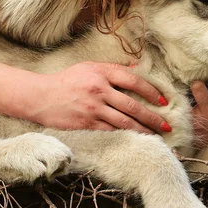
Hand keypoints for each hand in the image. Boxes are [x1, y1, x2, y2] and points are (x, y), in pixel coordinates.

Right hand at [32, 62, 168, 133]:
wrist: (41, 96)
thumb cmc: (66, 80)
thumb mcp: (88, 67)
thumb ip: (111, 69)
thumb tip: (135, 69)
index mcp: (101, 73)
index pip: (133, 81)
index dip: (151, 91)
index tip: (162, 101)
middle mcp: (99, 90)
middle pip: (132, 106)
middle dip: (153, 118)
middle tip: (166, 126)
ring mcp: (93, 108)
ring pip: (124, 122)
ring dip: (143, 130)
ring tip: (156, 137)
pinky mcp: (86, 124)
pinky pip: (111, 131)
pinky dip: (125, 136)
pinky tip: (135, 140)